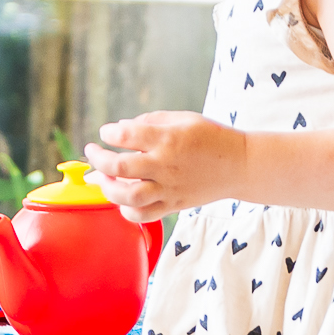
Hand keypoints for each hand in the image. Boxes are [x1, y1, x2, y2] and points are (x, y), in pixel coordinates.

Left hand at [84, 113, 246, 218]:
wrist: (240, 166)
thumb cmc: (212, 138)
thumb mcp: (184, 119)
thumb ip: (151, 121)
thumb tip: (121, 127)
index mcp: (169, 139)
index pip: (126, 134)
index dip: (109, 132)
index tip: (107, 132)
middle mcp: (166, 165)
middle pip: (119, 167)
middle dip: (98, 159)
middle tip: (93, 152)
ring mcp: (169, 189)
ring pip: (128, 196)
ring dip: (107, 188)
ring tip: (102, 178)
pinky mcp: (174, 205)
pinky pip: (144, 215)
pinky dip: (126, 211)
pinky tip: (122, 199)